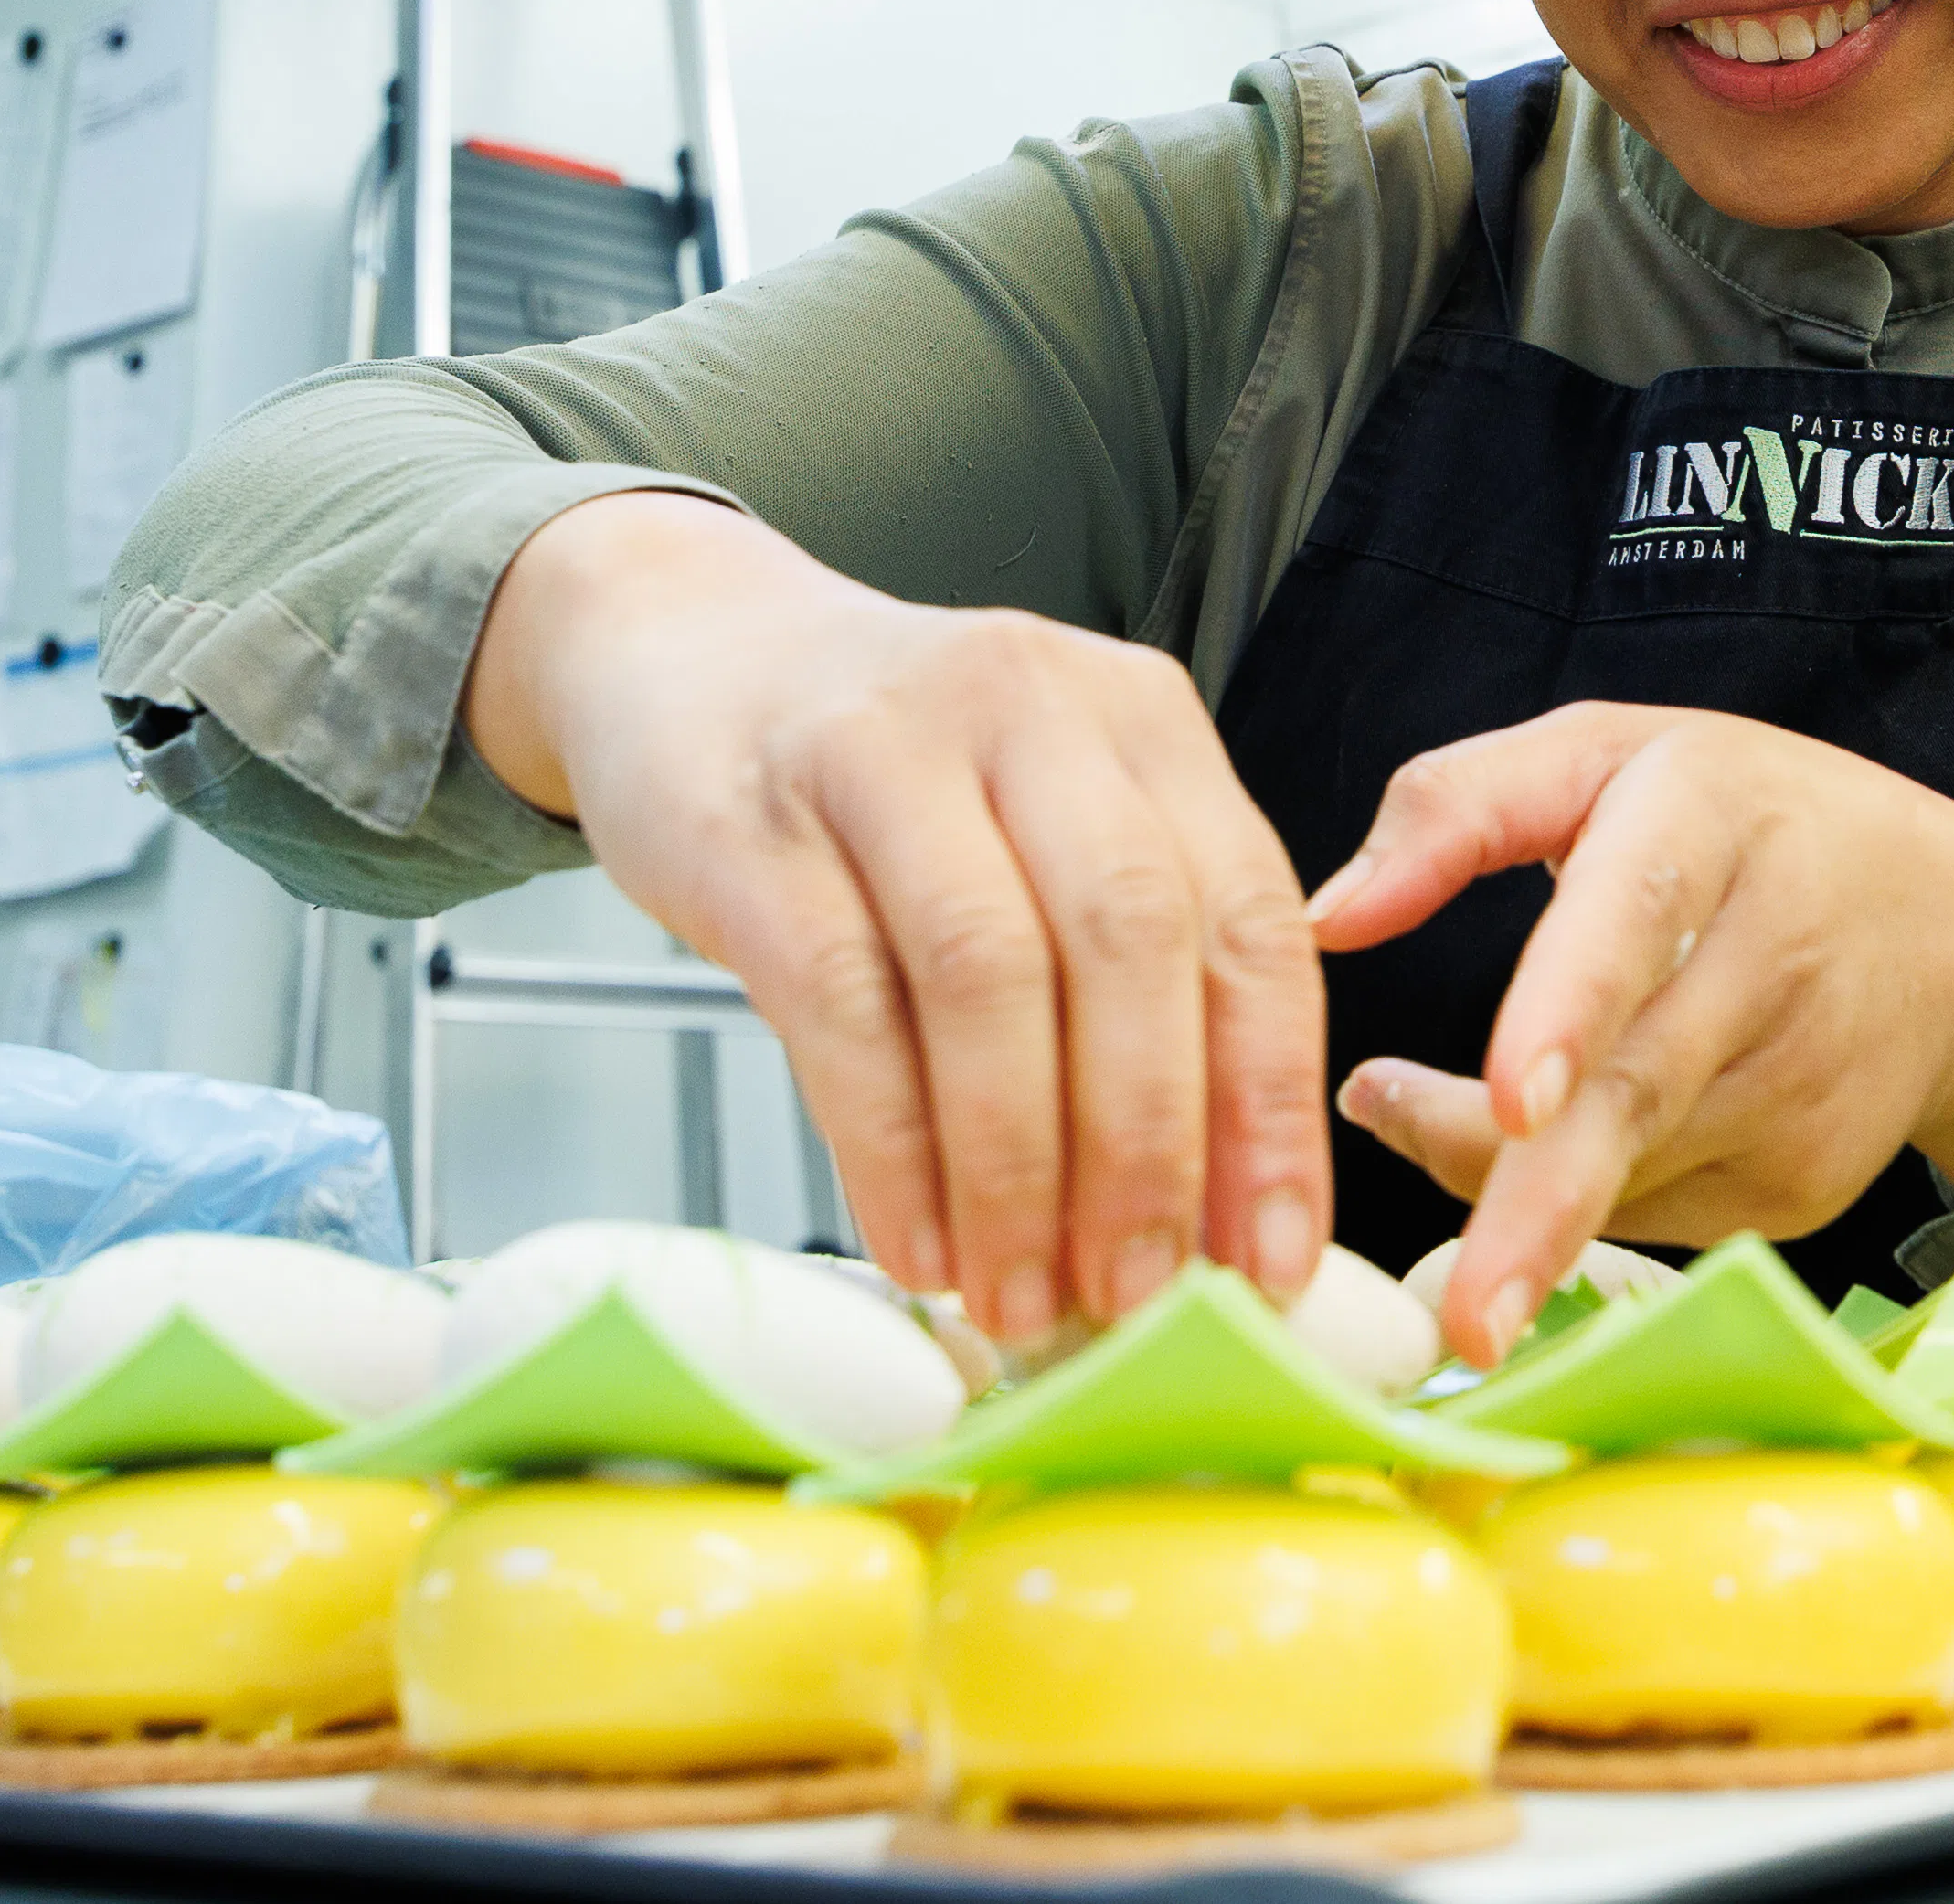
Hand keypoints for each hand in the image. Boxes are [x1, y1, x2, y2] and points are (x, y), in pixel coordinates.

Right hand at [463, 492, 1330, 1343]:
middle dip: (1147, 1147)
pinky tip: (918, 1245)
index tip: (1269, 1261)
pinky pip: (843, 1008)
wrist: (684, 656)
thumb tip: (1216, 1214)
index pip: (1251, 920)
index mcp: (1140, 717)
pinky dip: (893, 1152)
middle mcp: (1028, 707)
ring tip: (1021, 1298)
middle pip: (1129, 943)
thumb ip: (1144, 973)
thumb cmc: (894, 780)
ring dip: (1018, 1170)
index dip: (1269, 1107)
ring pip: (987, 977)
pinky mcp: (752, 822)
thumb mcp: (1048, 822)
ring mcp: (883, 751)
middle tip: (1138, 1296)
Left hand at [1307, 703, 1953, 1368]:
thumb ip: (1455, 807)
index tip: (1511, 1100)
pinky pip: (1649, 1218)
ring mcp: (1801, 1089)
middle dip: (1542, 1210)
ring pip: (1625, 1174)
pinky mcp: (1804, 1184)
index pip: (1637, 917)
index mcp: (1711, 822)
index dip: (1571, 1010)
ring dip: (1501, 1194)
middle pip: (1641, 1094)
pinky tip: (1535, 1152)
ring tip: (1404, 1118)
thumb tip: (1326, 919)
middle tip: (1466, 1314)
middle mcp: (1773, 958)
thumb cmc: (1745, 826)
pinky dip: (1569, 1205)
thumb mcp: (1607, 755)